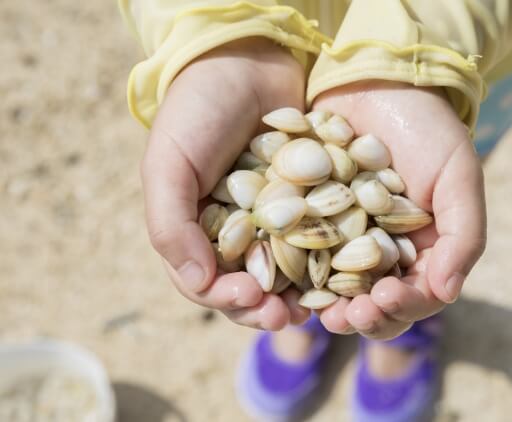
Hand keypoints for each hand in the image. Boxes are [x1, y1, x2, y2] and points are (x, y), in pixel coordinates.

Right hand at [141, 38, 309, 329]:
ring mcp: (277, 218)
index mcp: (198, 230)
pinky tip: (342, 272)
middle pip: (251, 286)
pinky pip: (321, 237)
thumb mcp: (169, 165)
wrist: (247, 59)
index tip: (248, 298)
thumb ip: (171, 225)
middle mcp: (238, 231)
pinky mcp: (312, 201)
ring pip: (289, 272)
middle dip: (266, 308)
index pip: (208, 282)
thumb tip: (199, 283)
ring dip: (301, 294)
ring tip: (315, 308)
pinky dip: (330, 258)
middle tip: (285, 317)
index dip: (226, 299)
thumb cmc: (197, 111)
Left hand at [313, 80, 486, 339]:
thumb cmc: (427, 128)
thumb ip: (462, 236)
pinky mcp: (308, 218)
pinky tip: (287, 281)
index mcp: (420, 248)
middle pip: (373, 302)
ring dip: (328, 305)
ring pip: (335, 288)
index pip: (416, 295)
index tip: (385, 298)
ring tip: (318, 310)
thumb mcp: (458, 176)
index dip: (402, 306)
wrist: (379, 80)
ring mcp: (342, 236)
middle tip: (347, 316)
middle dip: (363, 315)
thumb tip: (447, 292)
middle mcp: (381, 250)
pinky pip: (300, 253)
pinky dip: (296, 272)